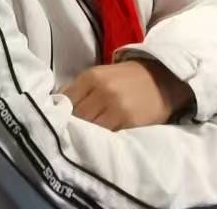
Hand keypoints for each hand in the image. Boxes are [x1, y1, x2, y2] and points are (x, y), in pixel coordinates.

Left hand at [61, 60, 189, 131]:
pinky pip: (107, 136)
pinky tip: (101, 141)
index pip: (65, 102)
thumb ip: (77, 89)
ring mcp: (116, 107)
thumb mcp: (99, 75)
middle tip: (72, 135)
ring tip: (86, 140)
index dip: (61, 115)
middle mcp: (101, 91)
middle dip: (73, 127)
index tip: (61, 123)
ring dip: (86, 136)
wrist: (161, 78)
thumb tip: (55, 106)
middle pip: (76, 117)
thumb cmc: (125, 78)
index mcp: (90, 77)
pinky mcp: (129, 122)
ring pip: (90, 129)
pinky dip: (102, 140)